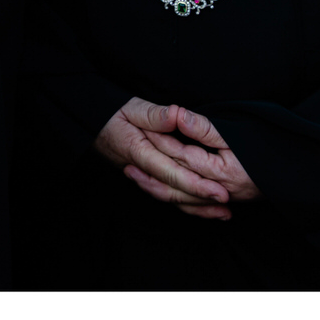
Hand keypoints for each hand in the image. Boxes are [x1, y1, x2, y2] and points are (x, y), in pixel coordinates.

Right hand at [94, 98, 256, 219]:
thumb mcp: (131, 107)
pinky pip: (167, 194)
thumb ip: (155, 114)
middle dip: (202, 200)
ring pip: (171, 197)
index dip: (197, 185)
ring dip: (197, 206)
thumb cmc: (112, 114)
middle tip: (228, 203)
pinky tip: (204, 206)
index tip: (220, 191)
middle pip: (174, 191)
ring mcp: (144, 176)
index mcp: (139, 152)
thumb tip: (176, 115)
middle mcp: (142, 169)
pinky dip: (186, 202)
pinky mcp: (147, 178)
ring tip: (222, 212)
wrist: (91, 124)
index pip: (171, 173)